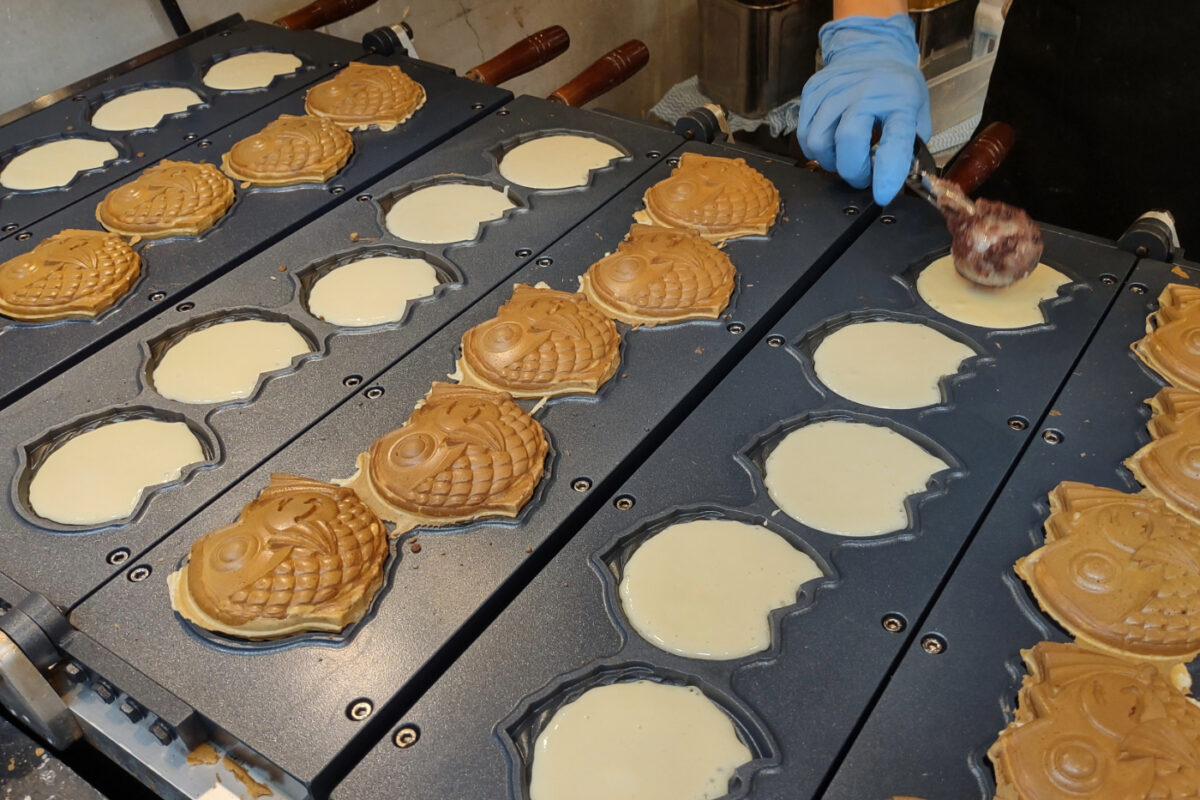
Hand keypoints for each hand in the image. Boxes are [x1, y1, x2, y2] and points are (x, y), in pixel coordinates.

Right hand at [796, 14, 930, 205]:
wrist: (872, 49)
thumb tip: (899, 178)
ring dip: (831, 161)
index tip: (882, 195)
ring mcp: (835, 90)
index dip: (888, 172)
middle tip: (862, 175)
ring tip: (844, 154)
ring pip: (819, 143)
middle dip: (853, 171)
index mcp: (900, 101)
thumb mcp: (918, 112)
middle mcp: (866, 92)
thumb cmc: (895, 87)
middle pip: (848, 141)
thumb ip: (910, 146)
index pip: (896, 140)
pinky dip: (816, 149)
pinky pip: (804, 134)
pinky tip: (830, 141)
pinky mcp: (813, 92)